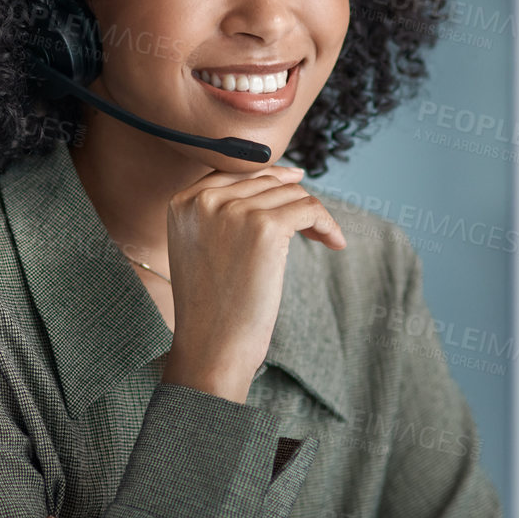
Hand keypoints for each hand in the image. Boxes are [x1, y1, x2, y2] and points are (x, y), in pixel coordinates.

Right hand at [162, 164, 345, 402]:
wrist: (211, 346)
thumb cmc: (212, 307)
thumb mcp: (202, 247)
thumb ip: (224, 211)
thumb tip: (285, 176)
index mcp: (183, 202)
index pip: (237, 171)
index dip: (272, 178)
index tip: (297, 186)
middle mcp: (205, 200)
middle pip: (268, 180)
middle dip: (294, 201)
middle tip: (314, 228)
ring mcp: (234, 211)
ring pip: (292, 194)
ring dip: (314, 215)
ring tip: (325, 240)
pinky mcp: (265, 228)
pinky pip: (309, 209)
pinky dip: (327, 224)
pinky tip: (334, 243)